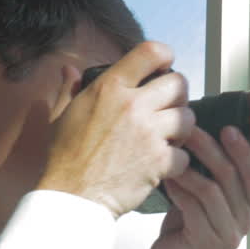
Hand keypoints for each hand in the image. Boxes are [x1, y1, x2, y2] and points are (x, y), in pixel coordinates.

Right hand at [36, 42, 194, 217]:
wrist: (73, 196)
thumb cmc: (65, 158)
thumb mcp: (62, 115)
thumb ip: (71, 88)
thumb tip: (69, 69)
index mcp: (110, 88)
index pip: (150, 52)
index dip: (164, 56)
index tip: (165, 66)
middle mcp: (133, 105)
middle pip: (178, 84)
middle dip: (179, 95)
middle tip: (170, 107)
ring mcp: (149, 132)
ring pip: (188, 118)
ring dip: (182, 128)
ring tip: (169, 137)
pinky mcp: (160, 160)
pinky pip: (184, 154)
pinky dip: (178, 161)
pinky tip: (163, 164)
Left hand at [150, 125, 249, 248]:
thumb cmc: (188, 229)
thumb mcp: (205, 200)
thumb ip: (212, 177)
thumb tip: (202, 133)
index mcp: (249, 207)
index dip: (246, 152)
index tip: (228, 128)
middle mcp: (244, 221)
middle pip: (232, 177)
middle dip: (211, 149)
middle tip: (190, 130)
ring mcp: (228, 234)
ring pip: (211, 191)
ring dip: (190, 168)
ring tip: (173, 152)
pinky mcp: (206, 244)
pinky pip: (193, 208)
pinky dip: (179, 189)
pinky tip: (167, 179)